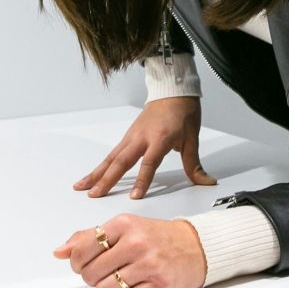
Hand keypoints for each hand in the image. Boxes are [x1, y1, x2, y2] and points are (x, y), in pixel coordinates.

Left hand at [51, 214, 206, 287]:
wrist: (196, 247)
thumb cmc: (156, 238)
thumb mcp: (124, 229)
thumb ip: (88, 238)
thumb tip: (59, 252)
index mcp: (124, 224)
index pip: (81, 250)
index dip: (77, 263)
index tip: (85, 264)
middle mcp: (136, 243)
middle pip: (90, 273)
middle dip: (93, 278)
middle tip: (106, 273)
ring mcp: (150, 265)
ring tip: (121, 281)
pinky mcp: (161, 287)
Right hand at [73, 98, 216, 199]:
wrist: (172, 90)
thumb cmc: (183, 113)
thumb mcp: (192, 139)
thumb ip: (194, 164)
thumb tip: (207, 182)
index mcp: (160, 138)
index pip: (149, 163)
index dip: (142, 180)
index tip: (135, 196)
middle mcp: (141, 138)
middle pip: (121, 161)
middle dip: (107, 179)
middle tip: (95, 195)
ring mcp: (131, 137)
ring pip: (111, 158)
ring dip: (96, 173)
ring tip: (82, 188)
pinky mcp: (127, 137)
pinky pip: (112, 154)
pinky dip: (100, 166)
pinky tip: (91, 177)